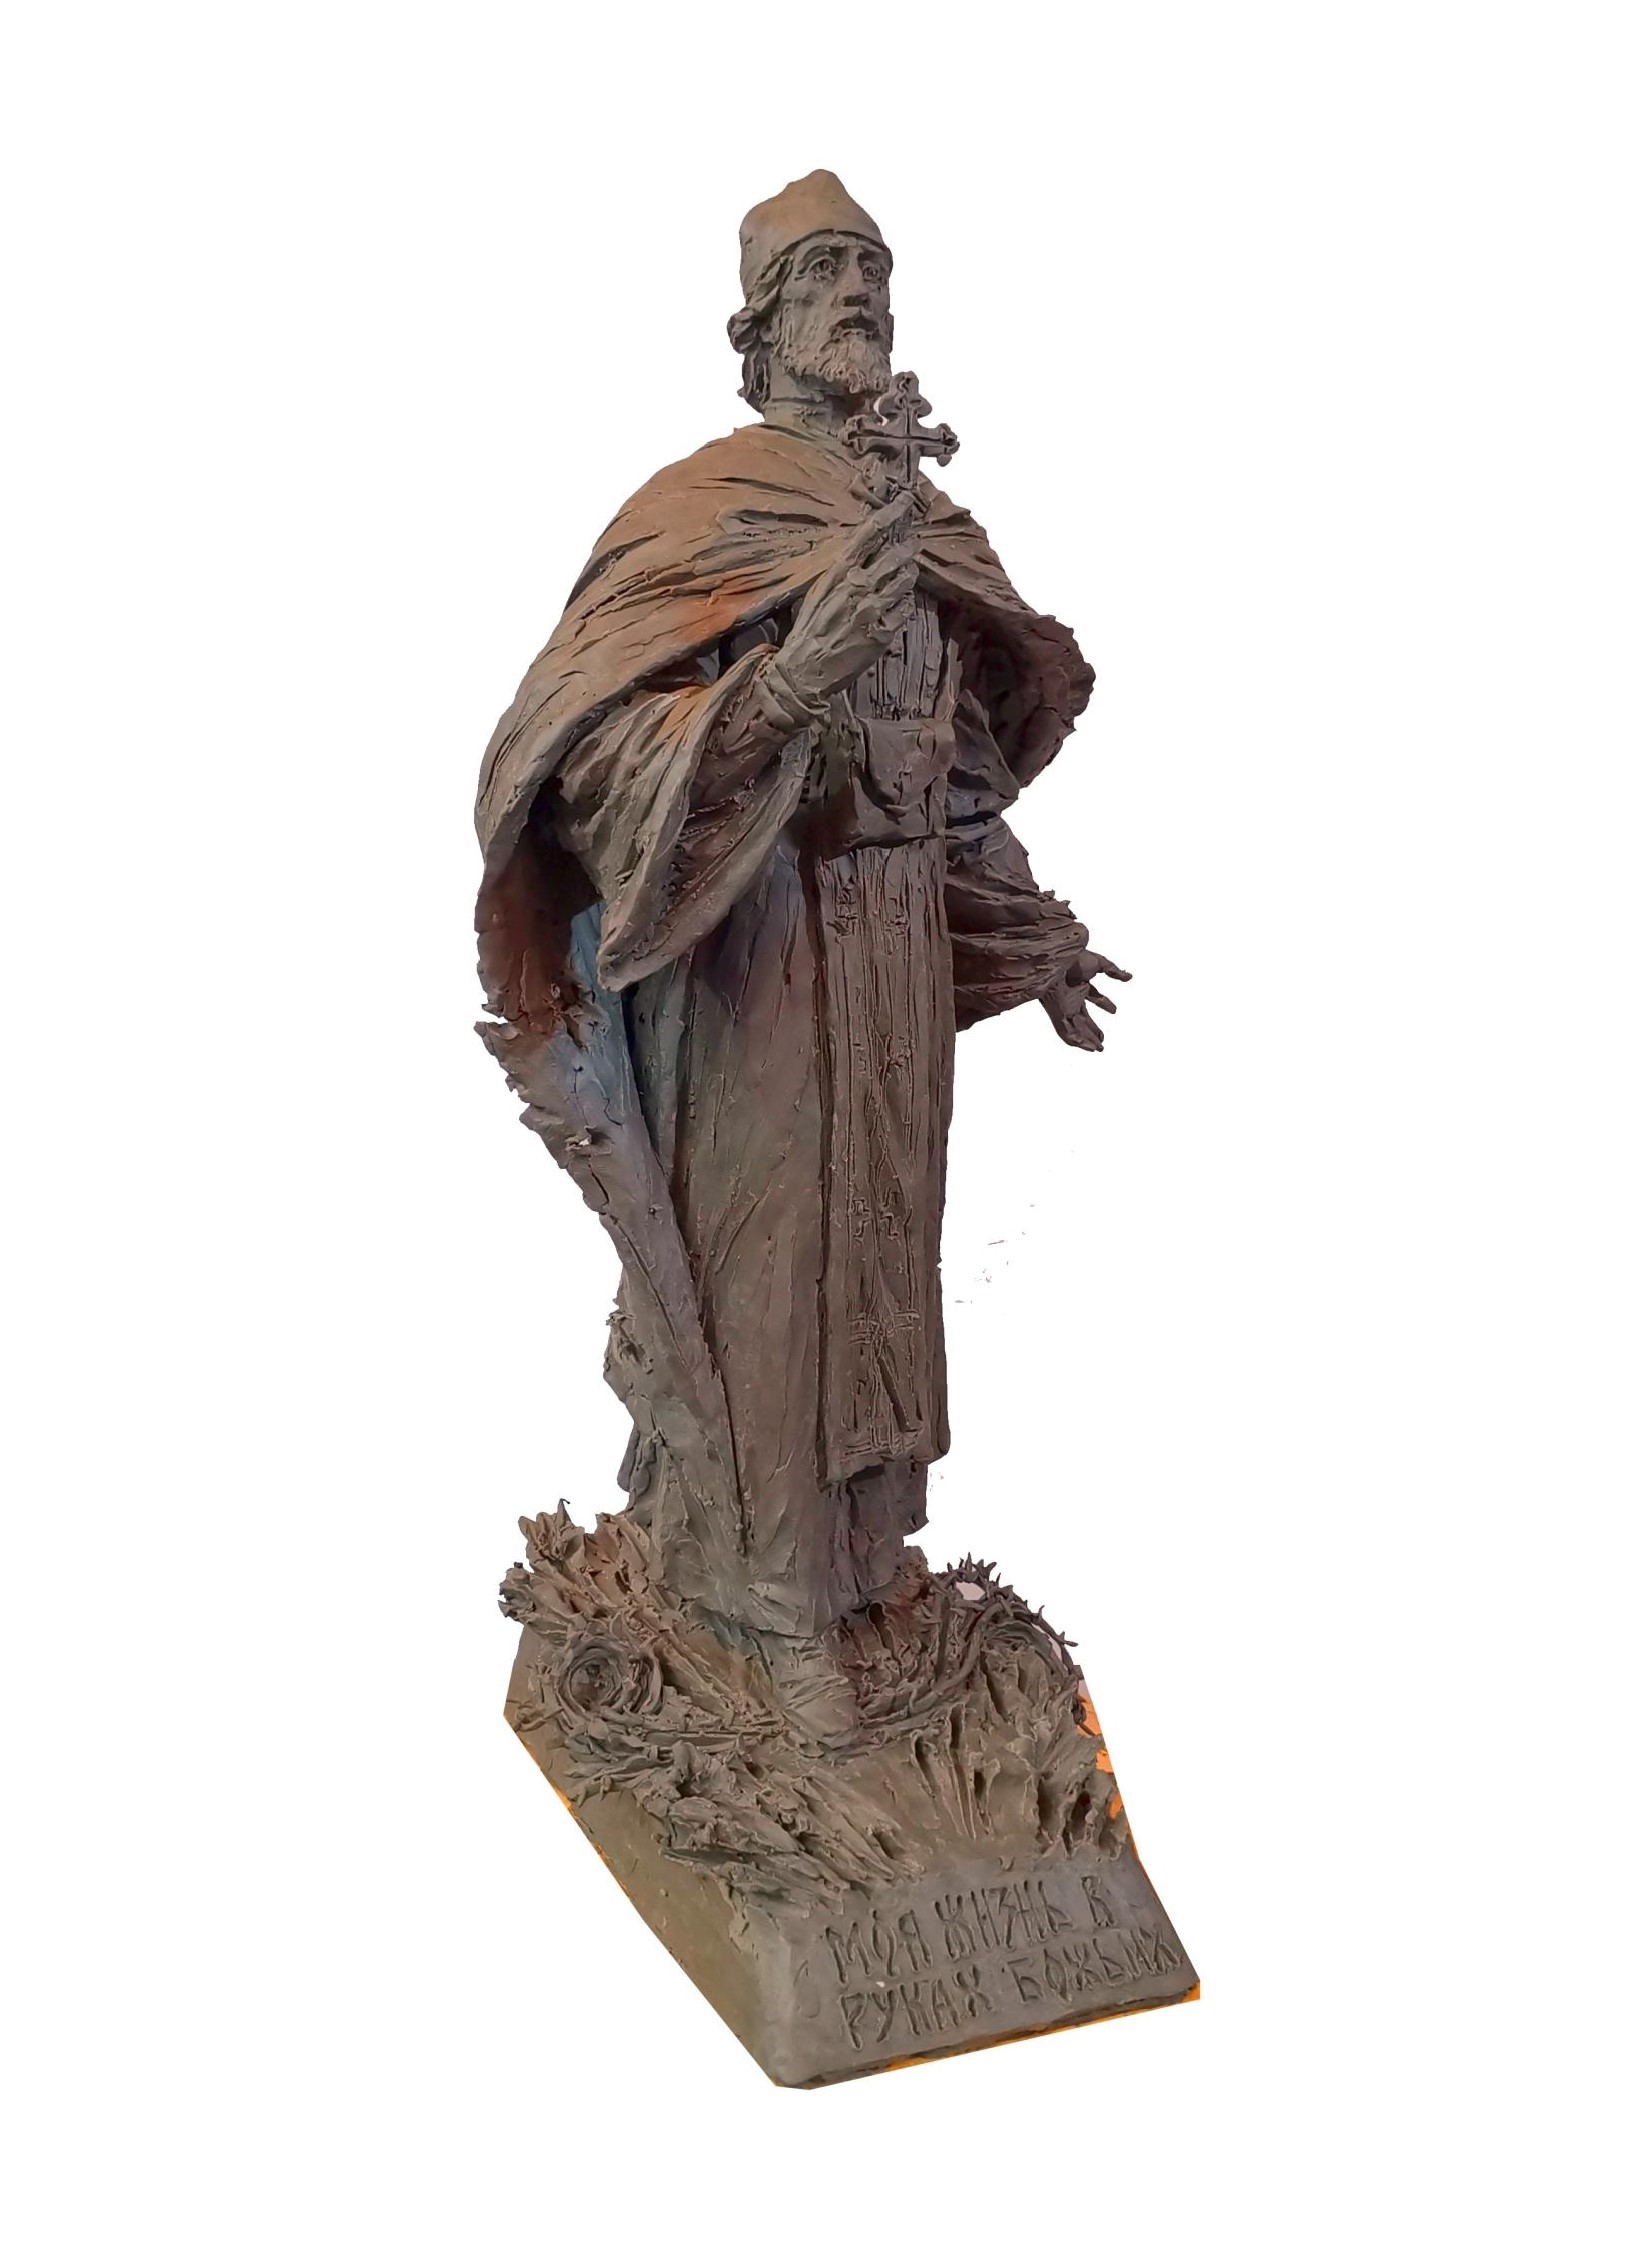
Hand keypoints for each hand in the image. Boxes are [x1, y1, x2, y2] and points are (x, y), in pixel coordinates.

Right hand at [771, 493, 917, 707]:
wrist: (804, 672)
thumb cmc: (809, 630)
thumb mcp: (819, 592)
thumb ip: (842, 572)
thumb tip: (863, 551)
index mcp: (838, 573)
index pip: (870, 534)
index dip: (891, 514)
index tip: (906, 501)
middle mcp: (857, 587)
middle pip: (895, 555)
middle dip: (907, 548)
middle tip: (912, 545)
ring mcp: (872, 609)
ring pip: (905, 580)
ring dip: (908, 575)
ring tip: (905, 575)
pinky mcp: (883, 632)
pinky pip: (905, 609)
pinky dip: (904, 604)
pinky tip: (897, 606)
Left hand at [1040, 949, 1130, 1050]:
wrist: (1058, 962)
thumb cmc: (1074, 959)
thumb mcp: (1099, 964)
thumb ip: (1114, 971)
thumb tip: (1129, 977)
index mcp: (1081, 985)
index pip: (1094, 997)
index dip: (1104, 1003)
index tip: (1114, 1010)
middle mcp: (1072, 997)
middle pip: (1084, 1018)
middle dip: (1093, 1030)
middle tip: (1102, 1040)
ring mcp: (1065, 1007)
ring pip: (1077, 1028)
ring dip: (1088, 1039)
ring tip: (1098, 1048)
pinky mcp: (1058, 1015)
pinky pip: (1066, 1032)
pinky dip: (1077, 1041)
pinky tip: (1088, 1048)